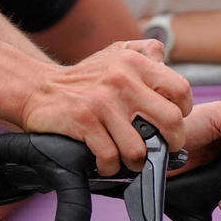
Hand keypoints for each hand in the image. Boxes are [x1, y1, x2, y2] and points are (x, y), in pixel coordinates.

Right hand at [17, 38, 191, 174]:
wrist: (37, 88)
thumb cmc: (83, 77)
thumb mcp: (114, 53)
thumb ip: (144, 52)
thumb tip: (166, 61)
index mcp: (134, 62)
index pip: (181, 90)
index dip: (183, 112)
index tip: (173, 123)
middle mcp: (122, 80)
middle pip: (171, 121)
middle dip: (171, 143)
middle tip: (162, 149)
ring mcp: (102, 102)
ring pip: (139, 148)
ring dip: (137, 162)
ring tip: (131, 161)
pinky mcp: (84, 122)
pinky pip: (110, 157)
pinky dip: (110, 168)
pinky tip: (106, 164)